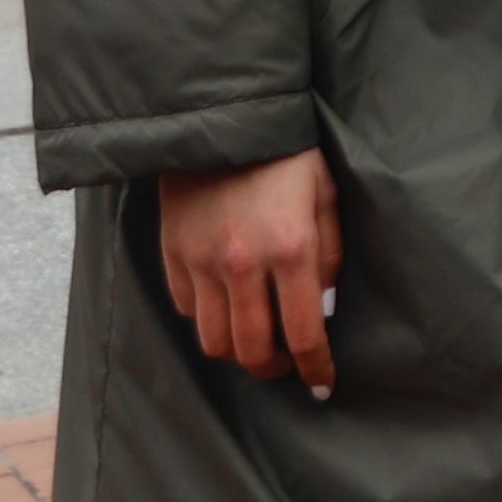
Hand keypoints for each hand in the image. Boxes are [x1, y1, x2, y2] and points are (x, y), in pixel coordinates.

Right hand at [157, 149, 340, 398]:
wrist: (225, 118)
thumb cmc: (287, 155)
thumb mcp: (325, 196)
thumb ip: (328, 255)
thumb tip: (323, 307)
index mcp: (291, 248)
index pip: (302, 334)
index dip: (315, 367)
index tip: (322, 384)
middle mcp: (243, 263)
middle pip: (252, 350)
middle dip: (274, 369)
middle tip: (287, 366)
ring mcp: (202, 261)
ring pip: (214, 341)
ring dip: (238, 352)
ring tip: (256, 343)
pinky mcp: (173, 253)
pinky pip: (188, 310)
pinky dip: (209, 319)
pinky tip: (227, 307)